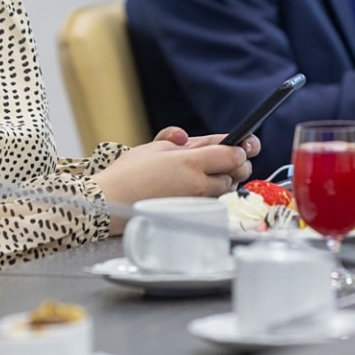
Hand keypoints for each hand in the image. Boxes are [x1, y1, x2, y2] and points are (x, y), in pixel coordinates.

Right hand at [91, 127, 258, 234]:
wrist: (110, 203)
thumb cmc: (128, 173)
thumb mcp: (154, 147)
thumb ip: (179, 141)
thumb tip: (191, 139)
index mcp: (191, 162)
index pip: (232, 153)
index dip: (242, 146)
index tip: (244, 143)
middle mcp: (198, 183)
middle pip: (237, 173)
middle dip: (237, 163)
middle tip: (230, 156)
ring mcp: (196, 202)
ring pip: (226, 188)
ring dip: (224, 178)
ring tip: (208, 171)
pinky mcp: (191, 215)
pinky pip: (211, 201)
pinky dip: (211, 192)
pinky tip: (196, 186)